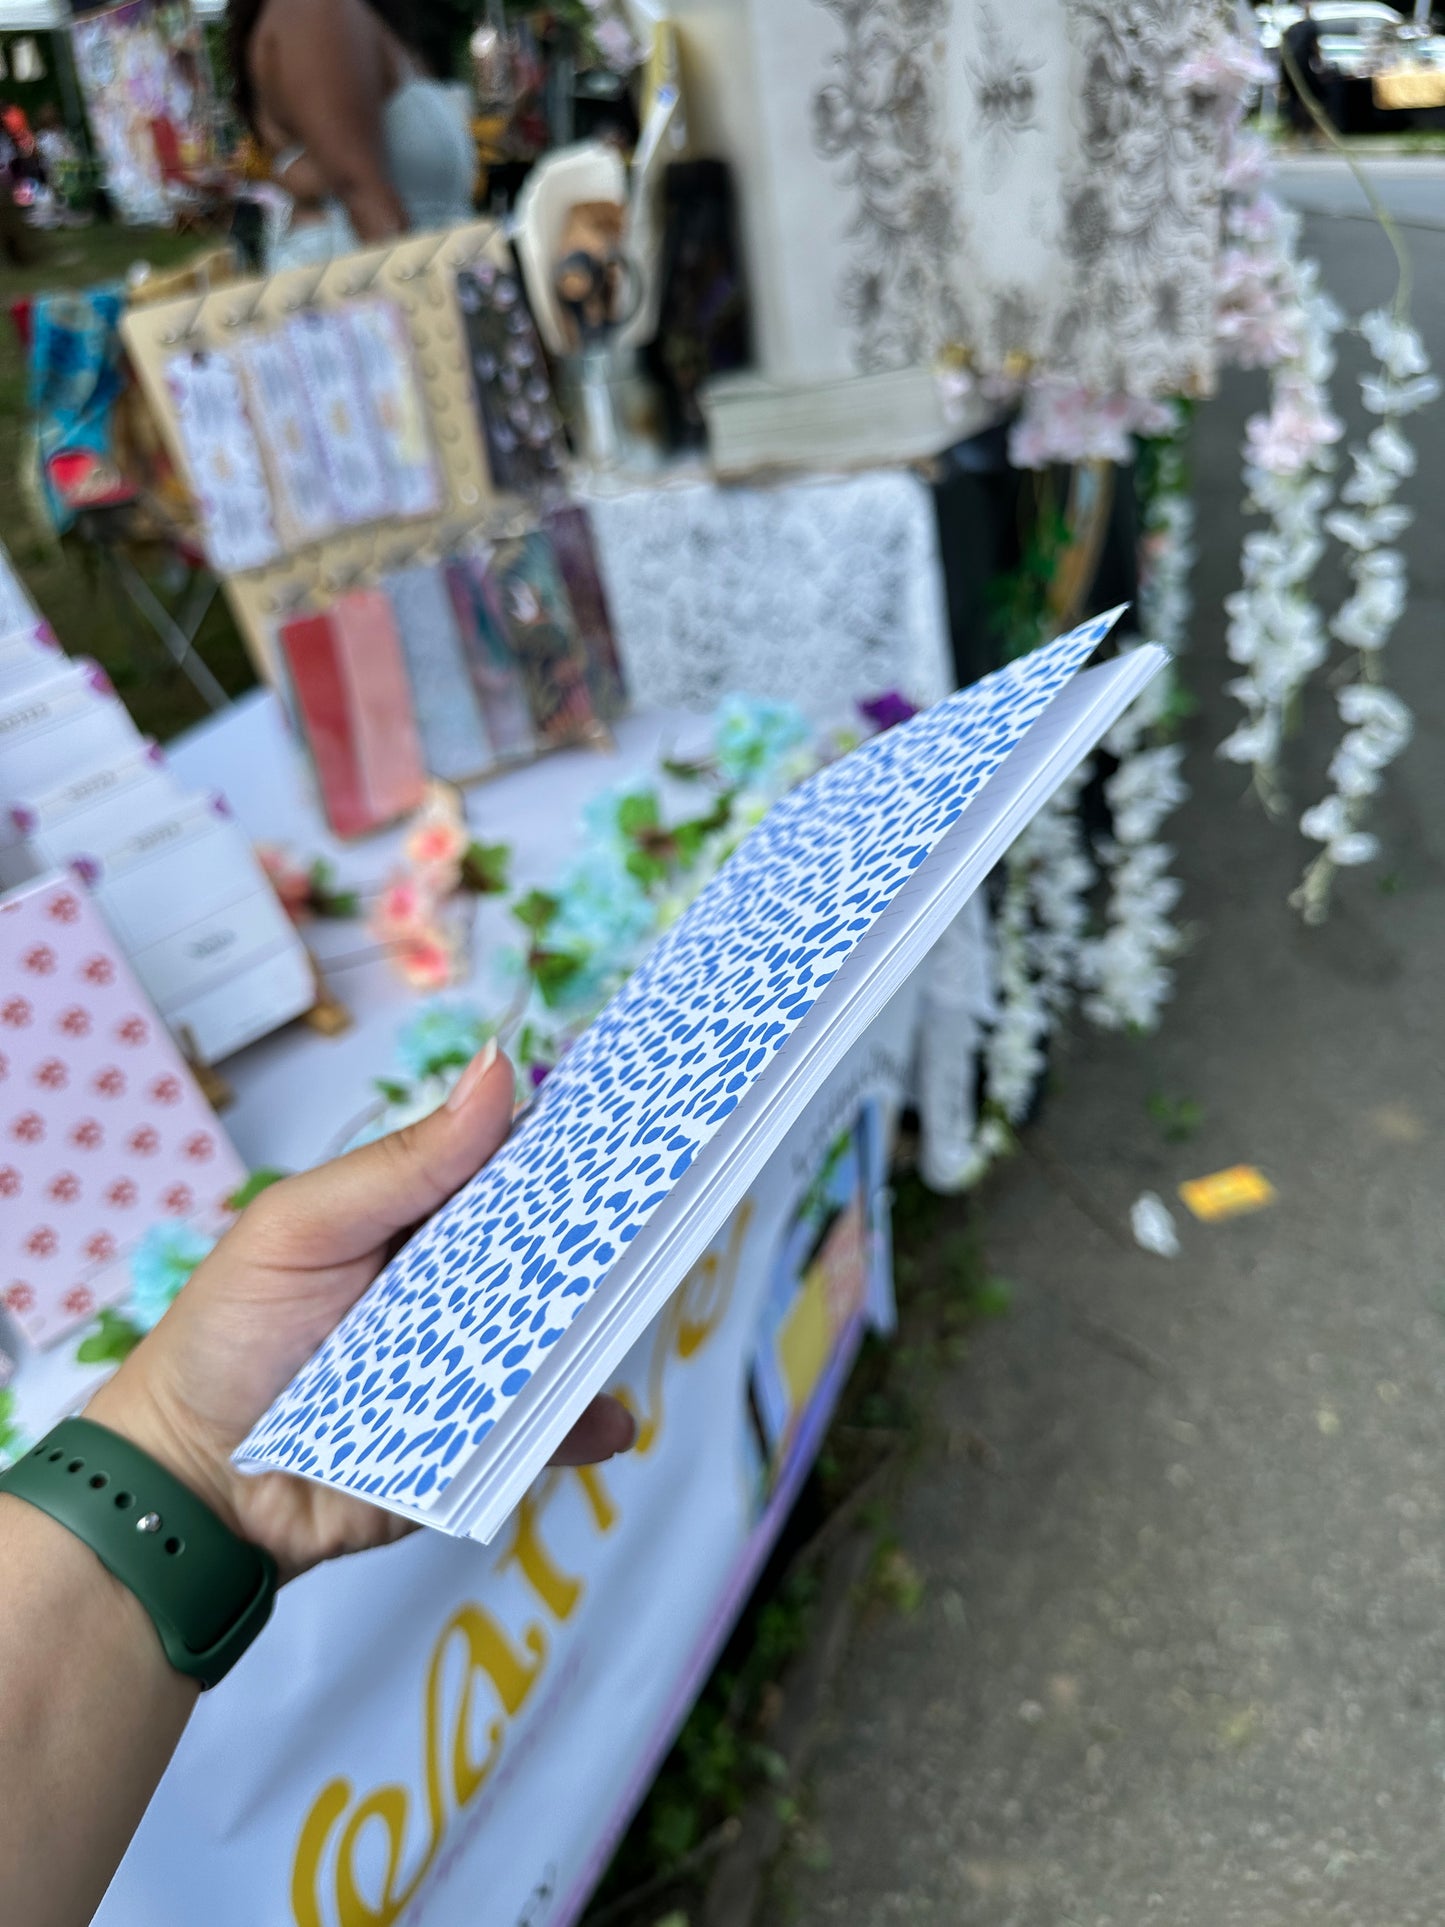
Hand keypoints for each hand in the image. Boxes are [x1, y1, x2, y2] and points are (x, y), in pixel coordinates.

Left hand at [86, 1044, 634, 1580]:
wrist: (188, 1482)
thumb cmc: (229, 1333)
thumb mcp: (303, 1226)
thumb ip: (402, 1161)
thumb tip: (495, 1067)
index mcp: (425, 1216)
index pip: (515, 1168)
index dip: (575, 1144)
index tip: (641, 1118)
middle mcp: (462, 1285)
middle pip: (552, 1254)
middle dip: (606, 1235)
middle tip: (662, 1214)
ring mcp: (475, 1365)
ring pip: (557, 1340)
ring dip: (599, 1329)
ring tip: (636, 1310)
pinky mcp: (477, 1445)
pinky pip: (541, 1433)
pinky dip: (580, 1427)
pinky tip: (607, 1423)